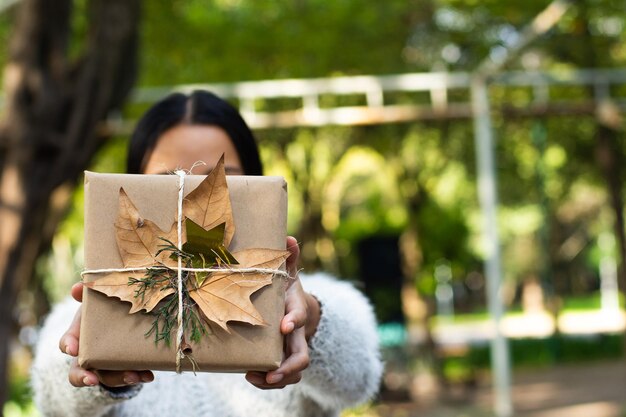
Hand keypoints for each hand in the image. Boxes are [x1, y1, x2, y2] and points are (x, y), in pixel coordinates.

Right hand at [59, 282, 153, 387]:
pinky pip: (130, 376)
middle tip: (91, 379)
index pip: (66, 344)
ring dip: (120, 378)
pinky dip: (140, 376)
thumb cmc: (105, 310)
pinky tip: (149, 375)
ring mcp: (107, 366)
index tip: (72, 349)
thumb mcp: (97, 302)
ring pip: (108, 378)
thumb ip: (87, 294)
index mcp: (79, 337)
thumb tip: (78, 286)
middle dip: (84, 377)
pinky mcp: (126, 369)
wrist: (125, 318)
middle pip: (80, 372)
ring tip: (134, 375)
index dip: (68, 346)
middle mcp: (89, 356)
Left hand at [245, 236, 320, 388]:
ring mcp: (290, 350)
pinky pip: (281, 377)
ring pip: (292, 373)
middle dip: (289, 367)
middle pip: (303, 356)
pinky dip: (267, 380)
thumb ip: (288, 257)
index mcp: (296, 309)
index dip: (294, 320)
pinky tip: (250, 375)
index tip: (284, 326)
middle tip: (272, 373)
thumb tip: (289, 237)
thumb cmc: (285, 288)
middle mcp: (297, 334)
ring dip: (275, 379)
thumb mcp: (287, 271)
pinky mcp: (280, 360)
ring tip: (254, 377)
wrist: (292, 308)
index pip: (300, 316)